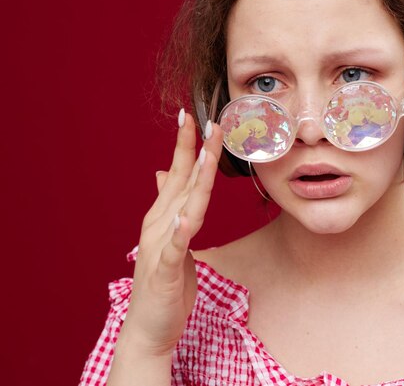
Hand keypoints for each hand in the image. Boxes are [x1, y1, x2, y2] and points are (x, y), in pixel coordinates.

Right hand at [119, 110, 222, 356]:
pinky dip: (180, 231)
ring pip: (183, 206)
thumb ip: (170, 206)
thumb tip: (166, 174)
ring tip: (208, 156)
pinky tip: (185, 217)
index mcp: (163, 216)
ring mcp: (160, 247)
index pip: (177, 173)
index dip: (186, 145)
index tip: (194, 117)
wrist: (148, 328)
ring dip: (196, 181)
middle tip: (213, 123)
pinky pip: (175, 247)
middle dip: (198, 152)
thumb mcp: (169, 238)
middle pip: (184, 182)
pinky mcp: (165, 271)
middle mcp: (160, 225)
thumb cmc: (163, 283)